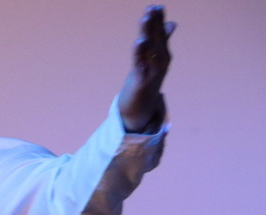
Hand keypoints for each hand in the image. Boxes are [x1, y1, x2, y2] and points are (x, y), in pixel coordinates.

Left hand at [118, 5, 173, 132]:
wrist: (141, 108)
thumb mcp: (155, 59)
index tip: (155, 5)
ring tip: (145, 18)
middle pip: (157, 38)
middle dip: (154, 22)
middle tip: (152, 7)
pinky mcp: (142, 81)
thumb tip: (171, 23)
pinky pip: (140, 65)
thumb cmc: (147, 80)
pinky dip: (140, 53)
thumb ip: (163, 41)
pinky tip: (139, 42)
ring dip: (148, 33)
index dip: (158, 19)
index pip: (161, 33)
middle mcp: (161, 61)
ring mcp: (153, 71)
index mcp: (163, 54)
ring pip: (150, 49)